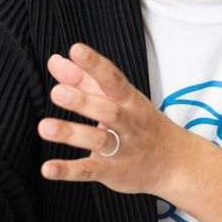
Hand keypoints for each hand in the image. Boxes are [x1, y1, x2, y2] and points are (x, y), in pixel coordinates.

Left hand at [37, 42, 196, 195]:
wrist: (176, 162)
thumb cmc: (140, 124)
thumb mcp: (118, 99)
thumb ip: (84, 79)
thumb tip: (55, 61)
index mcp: (129, 100)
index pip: (113, 78)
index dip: (95, 64)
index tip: (76, 50)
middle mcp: (129, 122)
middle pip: (108, 110)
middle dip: (83, 101)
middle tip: (57, 92)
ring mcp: (123, 148)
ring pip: (99, 139)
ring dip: (72, 133)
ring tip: (45, 127)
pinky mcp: (113, 171)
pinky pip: (91, 170)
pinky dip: (69, 170)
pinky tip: (48, 168)